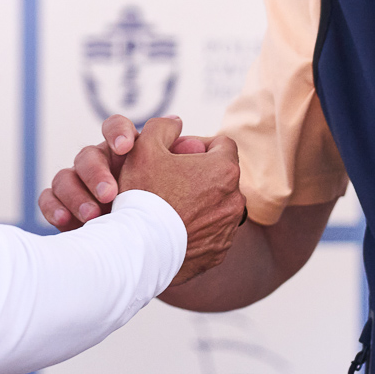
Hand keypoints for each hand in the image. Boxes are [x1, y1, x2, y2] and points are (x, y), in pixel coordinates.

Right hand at [40, 114, 204, 229]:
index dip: (118, 132)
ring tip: (94, 216)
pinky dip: (53, 207)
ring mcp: (78, 186)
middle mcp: (99, 165)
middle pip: (88, 155)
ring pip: (65, 176)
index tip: (127, 147)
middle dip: (97, 174)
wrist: (146, 251)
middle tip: (111, 194)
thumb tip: (191, 141)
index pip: (116, 128)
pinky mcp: (63, 208)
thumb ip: (186, 162)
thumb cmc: (168, 212)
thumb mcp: (182, 184)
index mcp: (124, 152)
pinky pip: (48, 198)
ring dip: (76, 195)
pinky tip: (65, 222)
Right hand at [119, 117, 242, 285]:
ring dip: (200, 203)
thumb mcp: (144, 148)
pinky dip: (197, 229)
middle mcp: (235, 199)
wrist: (140, 249)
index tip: (179, 154)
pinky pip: (211, 233)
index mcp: (224, 169)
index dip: (199, 145)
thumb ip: (162, 127)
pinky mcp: (219, 252)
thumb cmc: (143, 196)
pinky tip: (173, 229)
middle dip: (200, 175)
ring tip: (170, 207)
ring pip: (217, 206)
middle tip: (170, 180)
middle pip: (220, 176)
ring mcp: (228, 228)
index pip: (222, 144)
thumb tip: (176, 121)